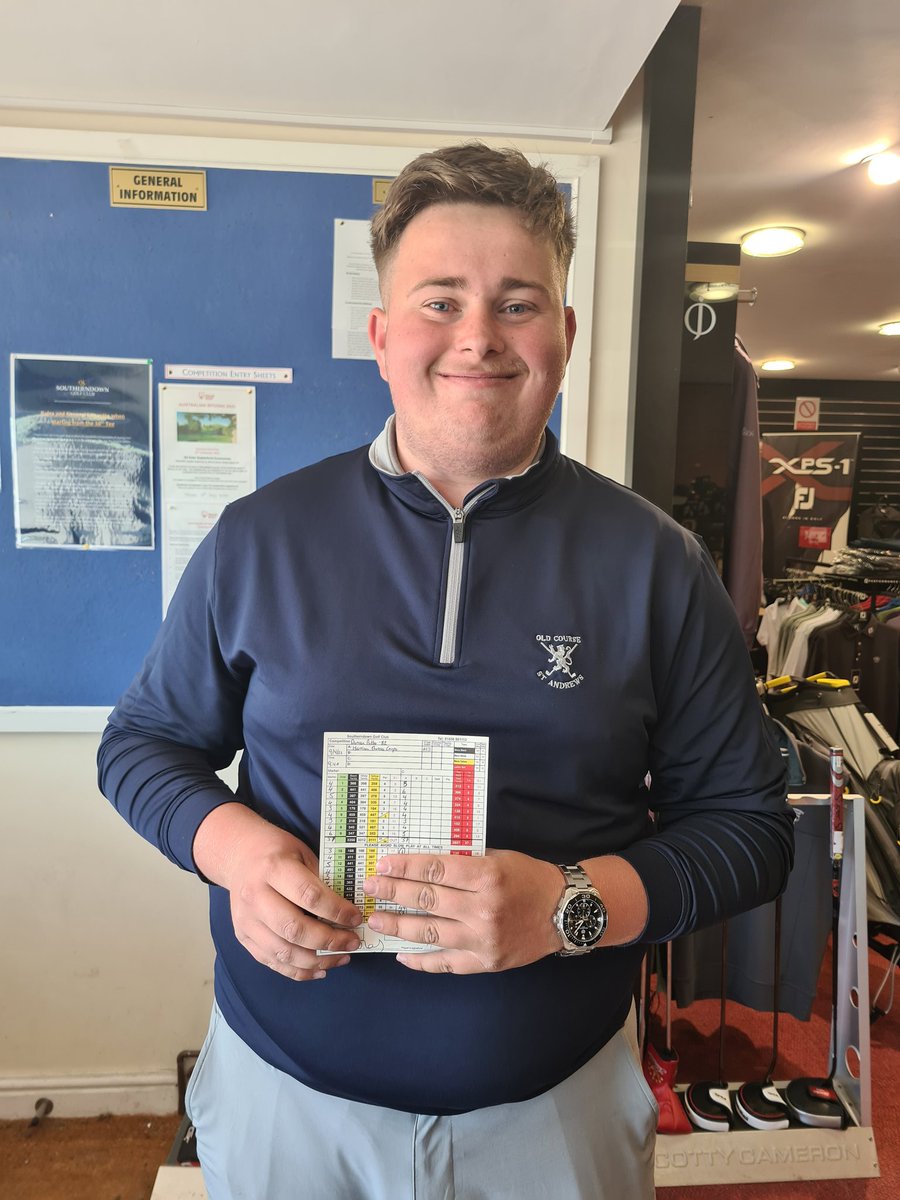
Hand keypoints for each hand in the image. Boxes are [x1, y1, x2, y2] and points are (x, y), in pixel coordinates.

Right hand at [192, 802, 362, 980]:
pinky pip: (272, 961)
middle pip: (294, 929)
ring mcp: (246, 920)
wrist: (238, 856)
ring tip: (342, 957)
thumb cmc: (275, 852)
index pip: (308, 896)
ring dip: (317, 961)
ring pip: (283, 952)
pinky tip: (320, 969)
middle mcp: (255, 896)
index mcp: (273, 869)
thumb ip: (321, 880)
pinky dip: (298, 971)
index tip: (356, 918)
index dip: (336, 911)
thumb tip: (349, 909)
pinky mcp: (243, 937)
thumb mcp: (302, 853)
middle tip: (352, 942)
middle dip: (329, 941)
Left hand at [362, 849, 563, 973]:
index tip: (384, 865)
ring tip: (377, 919)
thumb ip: (464, 862)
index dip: (406, 867)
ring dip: (398, 925)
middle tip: (370, 888)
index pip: (436, 869)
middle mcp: (483, 909)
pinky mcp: (485, 963)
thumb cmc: (530, 879)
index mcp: (487, 876)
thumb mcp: (499, 858)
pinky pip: (445, 964)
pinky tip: (401, 954)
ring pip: (430, 933)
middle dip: (393, 892)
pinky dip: (420, 961)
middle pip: (428, 899)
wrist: (564, 912)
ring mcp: (483, 939)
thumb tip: (423, 864)